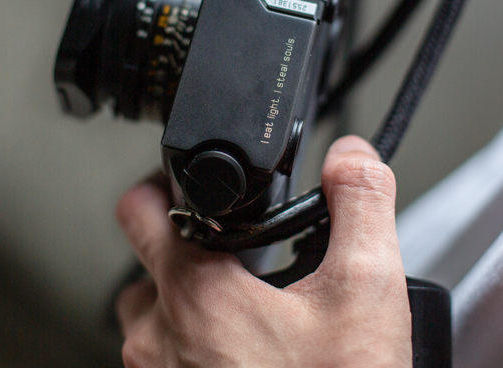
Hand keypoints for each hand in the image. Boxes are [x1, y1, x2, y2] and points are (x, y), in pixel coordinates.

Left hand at [115, 136, 411, 366]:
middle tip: (235, 252)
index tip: (191, 182)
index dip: (162, 180)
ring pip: (149, 322)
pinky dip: (193, 351)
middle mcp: (157, 341)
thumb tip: (352, 156)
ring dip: (185, 306)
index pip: (136, 206)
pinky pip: (164, 366)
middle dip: (184, 248)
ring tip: (244, 308)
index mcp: (194, 294)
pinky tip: (249, 359)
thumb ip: (360, 206)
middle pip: (143, 265)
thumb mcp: (367, 294)